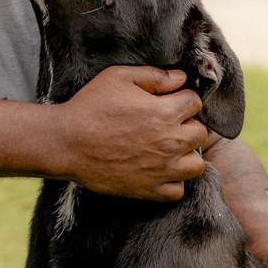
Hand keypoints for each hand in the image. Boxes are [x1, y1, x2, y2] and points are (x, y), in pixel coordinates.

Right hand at [59, 66, 205, 199]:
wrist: (66, 143)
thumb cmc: (90, 107)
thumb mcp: (119, 78)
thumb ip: (154, 76)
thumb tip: (180, 78)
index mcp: (165, 113)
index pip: (195, 103)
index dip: (183, 99)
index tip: (169, 102)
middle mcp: (169, 142)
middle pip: (201, 134)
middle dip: (188, 126)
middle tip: (169, 126)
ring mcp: (161, 169)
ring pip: (196, 166)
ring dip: (187, 156)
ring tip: (170, 151)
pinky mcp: (149, 190)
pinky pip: (178, 191)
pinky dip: (173, 182)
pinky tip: (159, 171)